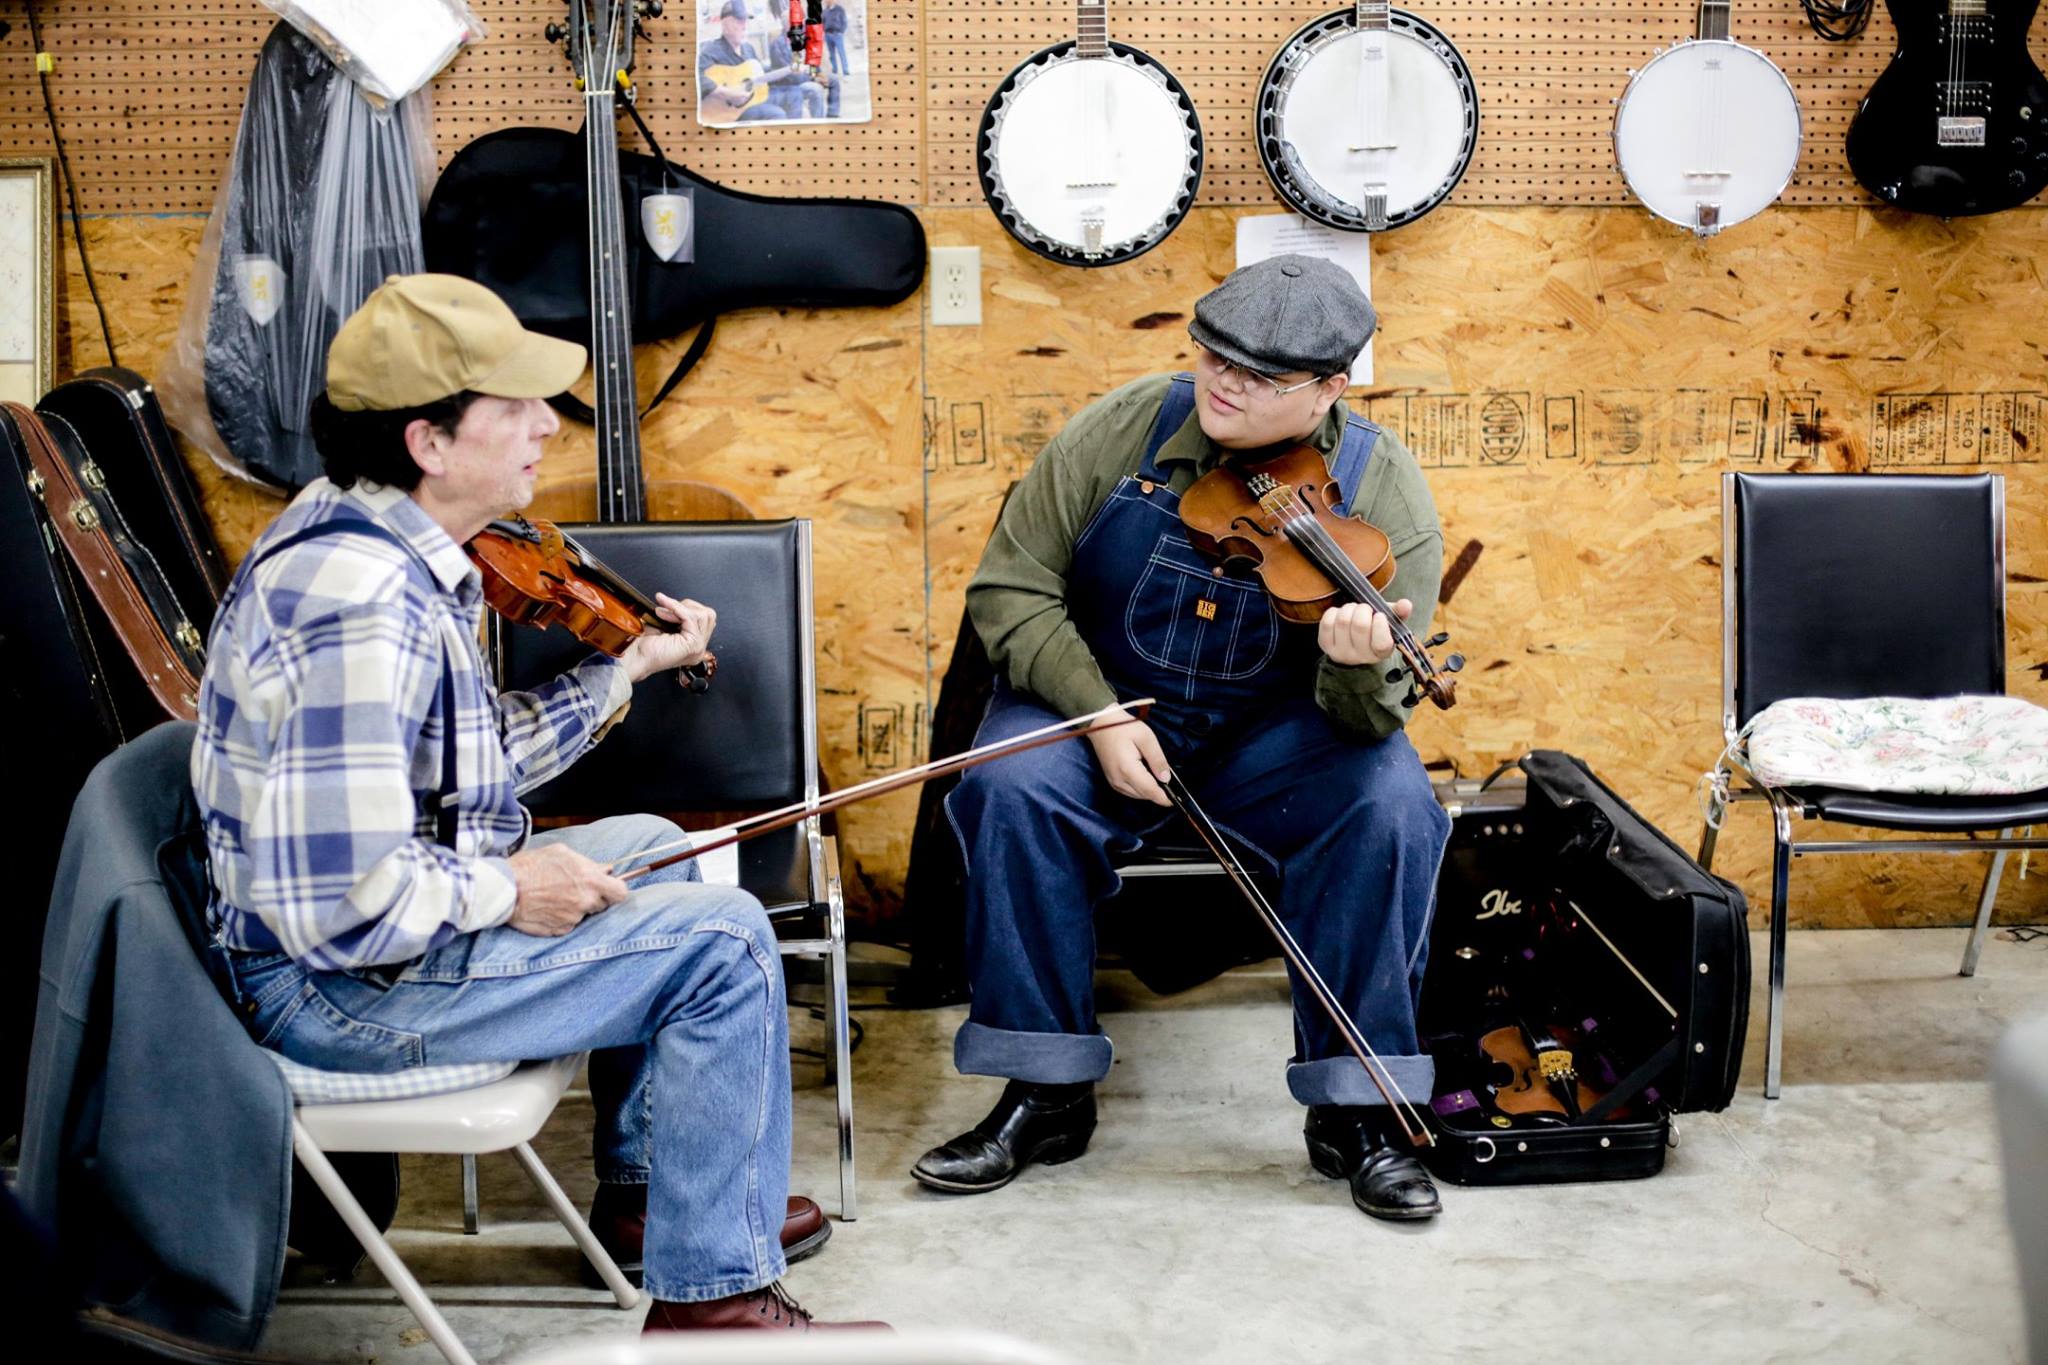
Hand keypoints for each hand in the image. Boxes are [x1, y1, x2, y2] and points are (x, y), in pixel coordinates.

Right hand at [506, 844, 628, 935]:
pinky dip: (561, 918)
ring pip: (583, 914)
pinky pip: (568, 924)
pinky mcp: (560, 930)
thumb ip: (587, 863)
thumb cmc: (530, 866)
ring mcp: (573, 919)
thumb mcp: (561, 853)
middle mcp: (585, 902)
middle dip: (594, 898)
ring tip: (555, 897)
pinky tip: (547, 907)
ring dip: (576, 908)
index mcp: (590, 880)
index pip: (621, 893)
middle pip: (602, 905)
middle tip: (575, 890)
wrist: (505, 889)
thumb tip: (604, 869)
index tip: (609, 888)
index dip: (616, 891)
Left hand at [621, 593, 716, 682]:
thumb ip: (674, 613)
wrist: (634, 657)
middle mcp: (699, 647)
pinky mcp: (693, 645)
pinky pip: (691, 618)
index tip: (665, 608)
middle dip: (686, 607)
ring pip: (703, 615)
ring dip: (680, 609)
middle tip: (665, 611)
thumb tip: (673, 601)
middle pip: (708, 615)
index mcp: (693, 643)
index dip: (686, 608)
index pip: (704, 618)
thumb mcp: (663, 623)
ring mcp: (698, 647)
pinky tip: (662, 612)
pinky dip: (676, 609)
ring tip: (662, 614)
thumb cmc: (643, 645)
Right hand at [1085, 704, 1172, 806]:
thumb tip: (1166, 778)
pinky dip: (1141, 788)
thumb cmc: (1122, 727)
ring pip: (1137, 795)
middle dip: (1159, 793)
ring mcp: (1113, 781)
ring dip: (1150, 790)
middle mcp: (1118, 780)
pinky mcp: (1112, 780)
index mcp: (1128, 769)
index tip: (1176, 799)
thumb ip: (1157, 759)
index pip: (1150, 791)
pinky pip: (1130, 791)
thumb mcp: (1146, 738)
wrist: (1100, 723)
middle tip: (1170, 781)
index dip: (1164, 798)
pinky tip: (1146, 776)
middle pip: (1145, 795)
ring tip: (1157, 775)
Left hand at [1318, 599, 1411, 667]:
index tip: (1379, 615)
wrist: (1352, 647)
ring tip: (1353, 610)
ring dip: (1349, 608)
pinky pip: (1327, 622)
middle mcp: (1360, 657)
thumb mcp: (1390, 624)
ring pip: (1343, 621)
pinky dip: (1334, 612)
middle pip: (1360, 626)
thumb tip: (1406, 604)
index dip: (1380, 624)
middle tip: (1365, 609)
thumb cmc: (1374, 631)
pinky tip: (1340, 615)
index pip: (1382, 642)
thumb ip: (1399, 613)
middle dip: (1363, 610)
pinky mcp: (1325, 644)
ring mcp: (1341, 652)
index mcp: (1381, 652)